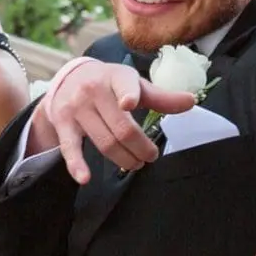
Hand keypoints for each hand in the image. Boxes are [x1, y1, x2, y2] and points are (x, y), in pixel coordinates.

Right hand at [26, 58, 196, 182]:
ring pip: (104, 141)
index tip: (129, 104)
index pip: (124, 86)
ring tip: (135, 163)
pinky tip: (85, 178)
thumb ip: (161, 97)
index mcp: (116, 77)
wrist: (69, 79)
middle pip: (121, 127)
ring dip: (123, 158)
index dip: (128, 95)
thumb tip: (191, 102)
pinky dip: (76, 164)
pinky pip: (70, 147)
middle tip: (150, 156)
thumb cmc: (110, 84)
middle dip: (140, 147)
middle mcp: (94, 90)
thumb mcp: (134, 84)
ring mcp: (77, 108)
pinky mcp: (63, 124)